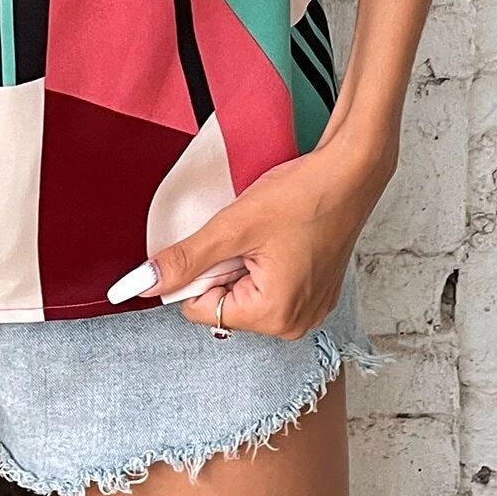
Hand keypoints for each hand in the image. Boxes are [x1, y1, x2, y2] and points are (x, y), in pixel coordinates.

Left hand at [107, 130, 394, 337]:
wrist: (350, 172)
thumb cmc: (304, 196)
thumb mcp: (234, 225)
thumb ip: (187, 258)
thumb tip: (146, 282)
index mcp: (274, 317)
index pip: (200, 310)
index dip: (197, 272)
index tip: (217, 240)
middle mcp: (295, 323)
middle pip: (224, 303)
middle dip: (222, 268)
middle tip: (245, 233)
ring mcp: (308, 309)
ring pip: (245, 292)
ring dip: (241, 263)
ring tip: (264, 233)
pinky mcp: (315, 291)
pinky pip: (269, 285)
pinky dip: (262, 261)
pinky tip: (278, 236)